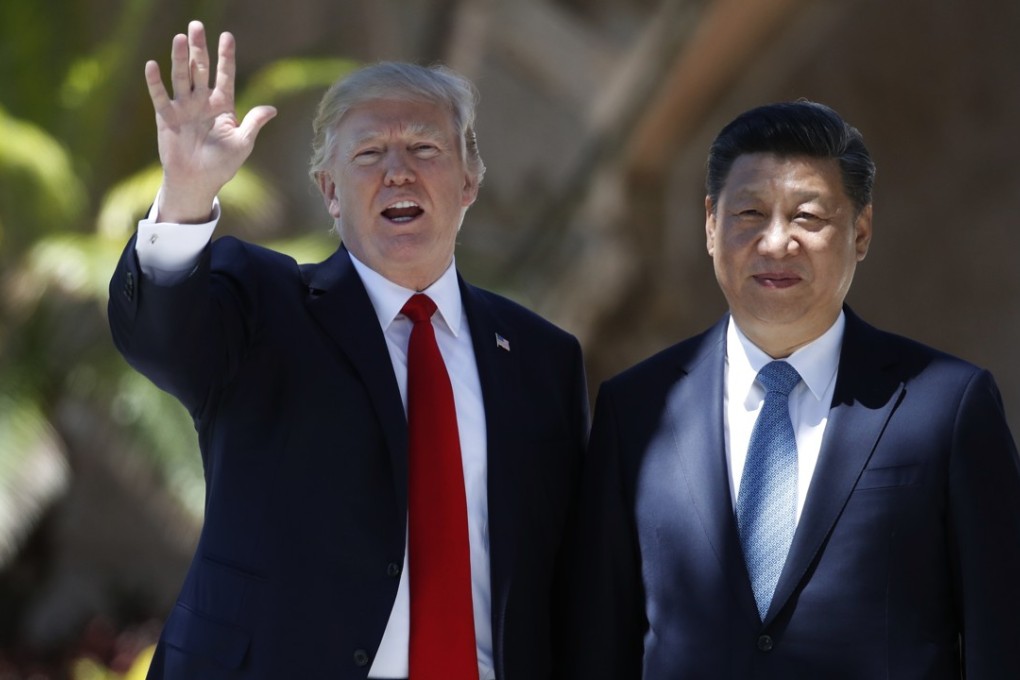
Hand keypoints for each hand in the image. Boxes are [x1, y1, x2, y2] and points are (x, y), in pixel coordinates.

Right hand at [145, 20, 276, 222]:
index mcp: (222, 105)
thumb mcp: (242, 143)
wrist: (197, 181)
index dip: (226, 57)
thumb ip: (253, 124)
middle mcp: (202, 102)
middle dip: (199, 48)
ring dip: (179, 58)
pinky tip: (153, 65)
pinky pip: (160, 96)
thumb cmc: (222, 164)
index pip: (225, 76)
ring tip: (180, 38)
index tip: (227, 36)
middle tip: (196, 25)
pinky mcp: (166, 116)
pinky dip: (155, 82)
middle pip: (201, 69)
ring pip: (181, 77)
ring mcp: (183, 107)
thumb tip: (272, 109)